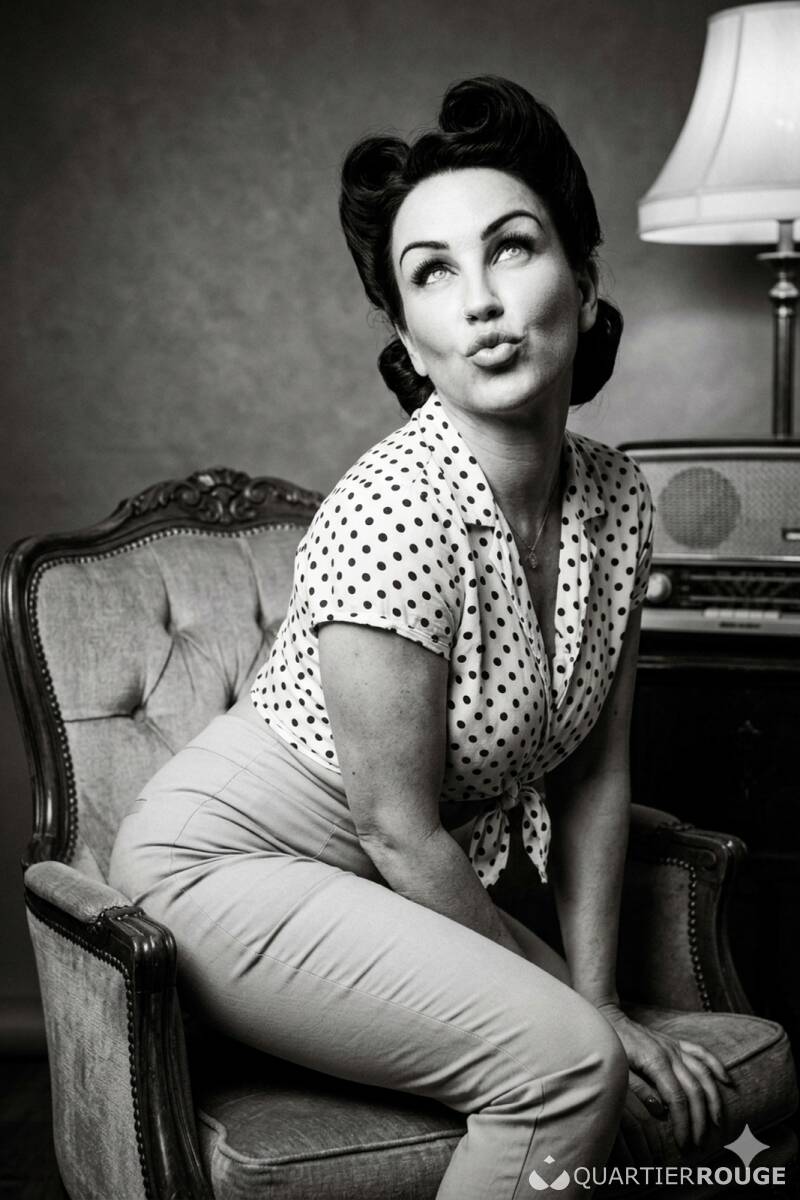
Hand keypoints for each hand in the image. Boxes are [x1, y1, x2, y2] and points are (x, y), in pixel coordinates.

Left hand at [596, 1002, 732, 1150]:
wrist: (607, 1017)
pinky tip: (726, 1081)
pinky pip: (701, 1052)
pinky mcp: (676, 1043)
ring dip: (713, 1099)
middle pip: (694, 1090)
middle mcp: (670, 1054)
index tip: (684, 1144)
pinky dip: (716, 1066)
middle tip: (699, 1143)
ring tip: (717, 1123)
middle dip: (700, 1120)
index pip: (677, 1099)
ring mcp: (675, 1047)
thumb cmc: (611, 1046)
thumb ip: (639, 1089)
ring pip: (703, 1074)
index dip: (684, 1124)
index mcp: (655, 1062)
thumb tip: (661, 1111)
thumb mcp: (618, 1070)